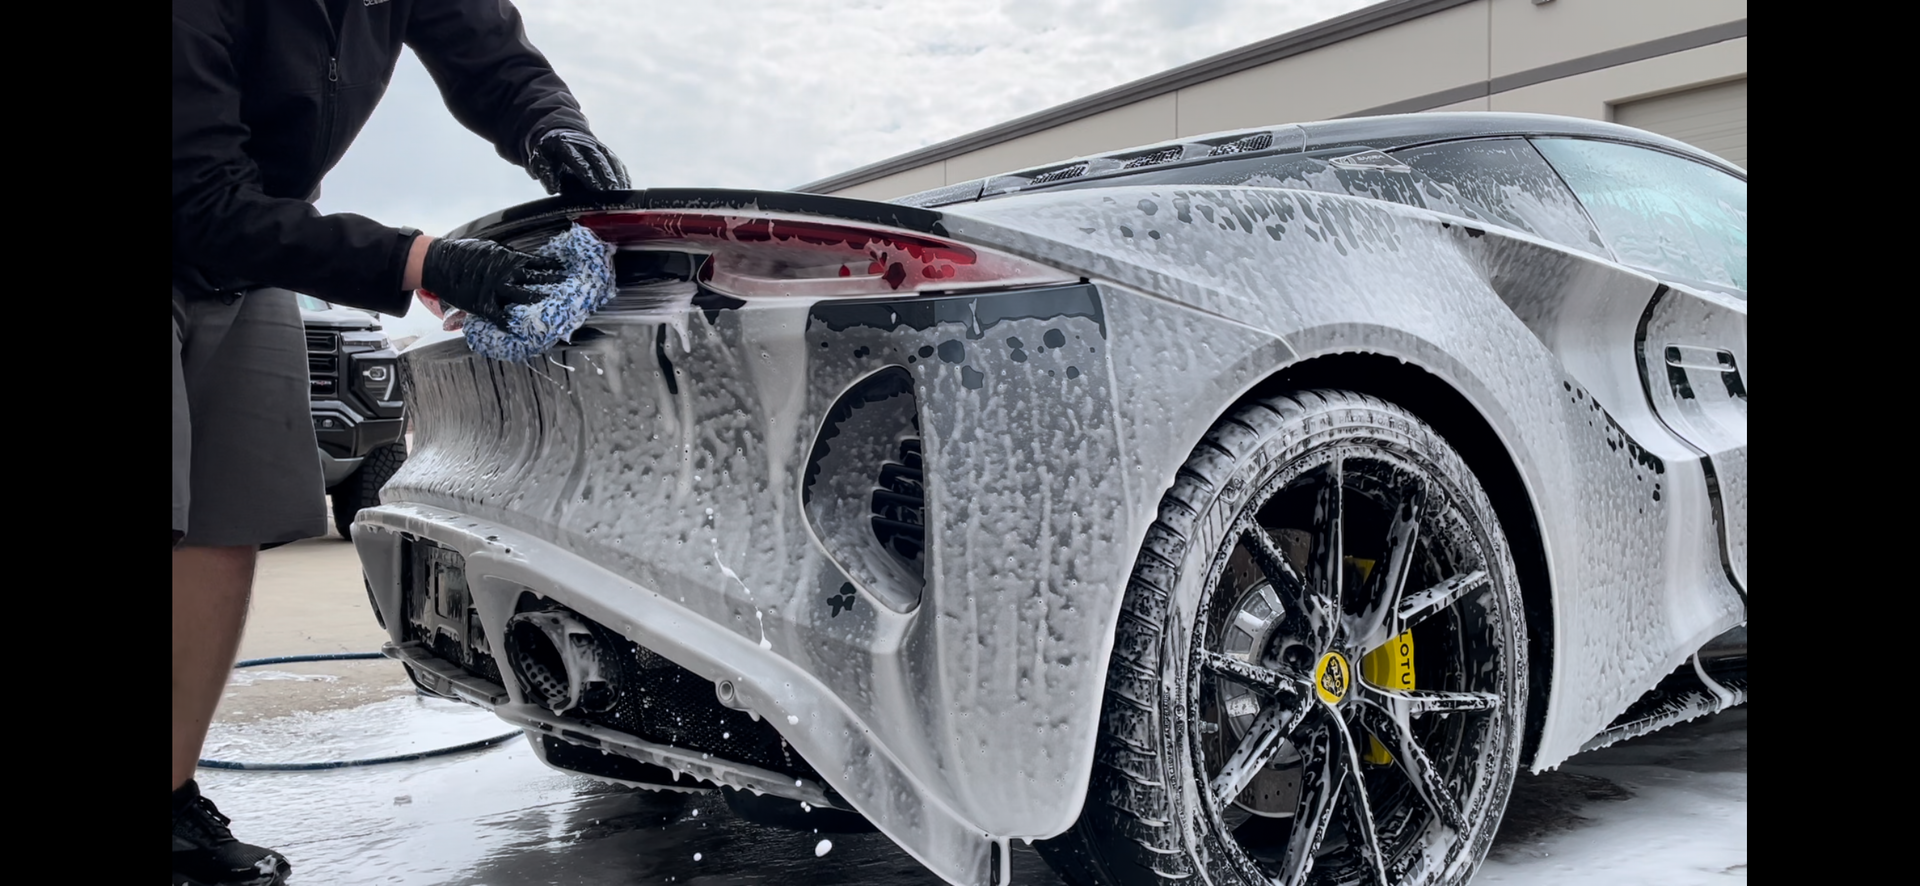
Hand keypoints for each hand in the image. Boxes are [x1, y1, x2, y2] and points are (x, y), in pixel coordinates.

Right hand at [418, 238, 563, 327]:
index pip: (538, 263)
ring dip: (538, 303)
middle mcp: (507, 274)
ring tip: (551, 308)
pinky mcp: (483, 304)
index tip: (566, 270)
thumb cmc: (464, 254)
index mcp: (509, 259)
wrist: (440, 262)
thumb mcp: (489, 249)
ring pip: (523, 298)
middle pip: (536, 280)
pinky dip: (509, 324)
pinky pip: (500, 317)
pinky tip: (519, 330)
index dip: (553, 267)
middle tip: (569, 290)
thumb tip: (522, 262)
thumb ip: (507, 258)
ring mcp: (496, 290)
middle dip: (553, 285)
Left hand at [528, 128, 630, 194]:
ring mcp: (598, 146)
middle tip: (614, 194)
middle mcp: (585, 143)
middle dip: (608, 177)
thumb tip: (553, 189)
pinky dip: (623, 175)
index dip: (590, 176)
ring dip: (618, 177)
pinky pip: (617, 163)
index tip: (597, 191)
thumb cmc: (550, 154)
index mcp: (566, 144)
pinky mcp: (607, 152)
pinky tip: (627, 188)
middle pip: (600, 160)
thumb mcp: (540, 161)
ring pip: (611, 161)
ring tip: (623, 194)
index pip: (580, 161)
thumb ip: (545, 175)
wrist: (561, 133)